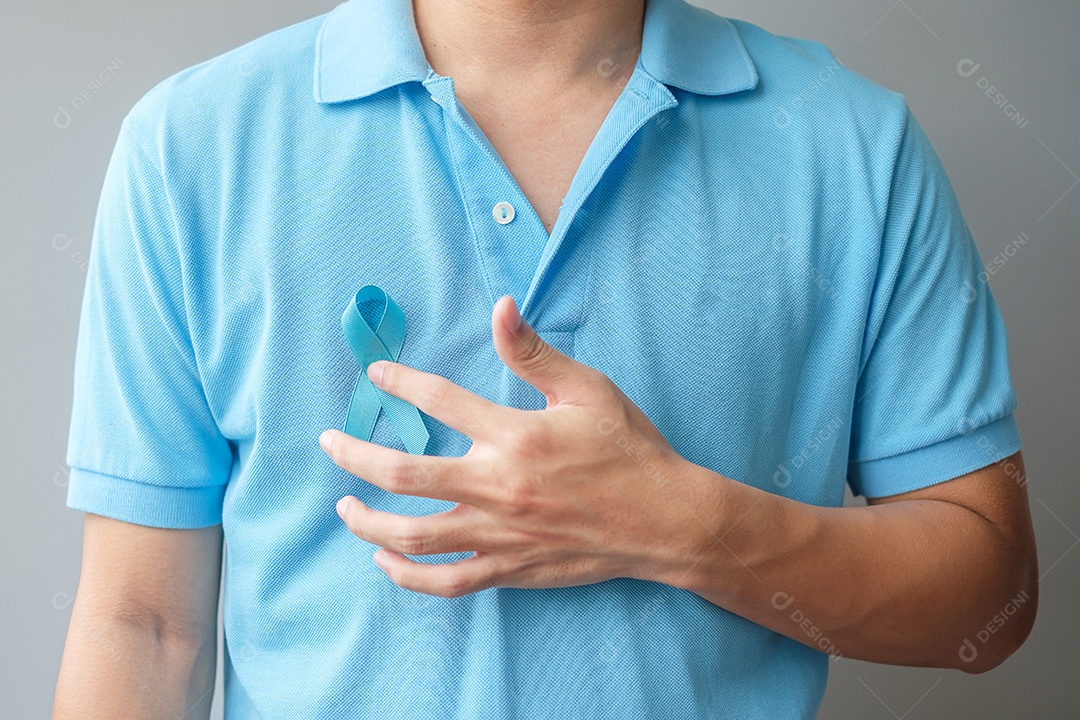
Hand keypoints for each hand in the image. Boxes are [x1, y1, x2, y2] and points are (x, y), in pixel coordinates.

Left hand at [319, 295, 707, 596]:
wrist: (667, 519)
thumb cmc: (631, 449)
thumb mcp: (588, 389)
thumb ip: (535, 352)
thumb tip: (500, 306)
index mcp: (517, 435)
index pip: (440, 401)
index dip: (400, 383)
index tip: (376, 377)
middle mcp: (500, 486)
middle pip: (404, 474)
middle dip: (355, 456)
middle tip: (329, 444)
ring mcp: (502, 533)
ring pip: (413, 536)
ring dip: (368, 523)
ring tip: (345, 508)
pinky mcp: (511, 568)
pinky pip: (447, 581)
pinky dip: (408, 576)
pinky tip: (386, 561)